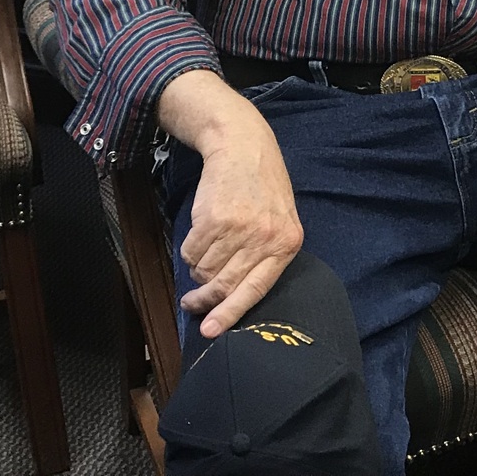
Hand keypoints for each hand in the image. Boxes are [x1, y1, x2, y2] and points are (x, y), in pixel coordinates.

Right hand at [178, 102, 303, 337]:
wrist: (243, 146)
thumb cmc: (262, 188)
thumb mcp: (280, 221)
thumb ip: (267, 256)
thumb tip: (235, 297)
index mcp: (286, 244)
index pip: (257, 289)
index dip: (231, 313)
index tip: (210, 331)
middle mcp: (264, 238)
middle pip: (226, 284)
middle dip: (204, 300)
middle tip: (191, 304)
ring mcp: (238, 228)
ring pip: (205, 269)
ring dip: (198, 269)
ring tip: (205, 251)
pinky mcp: (213, 218)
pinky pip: (191, 251)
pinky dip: (190, 250)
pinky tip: (200, 233)